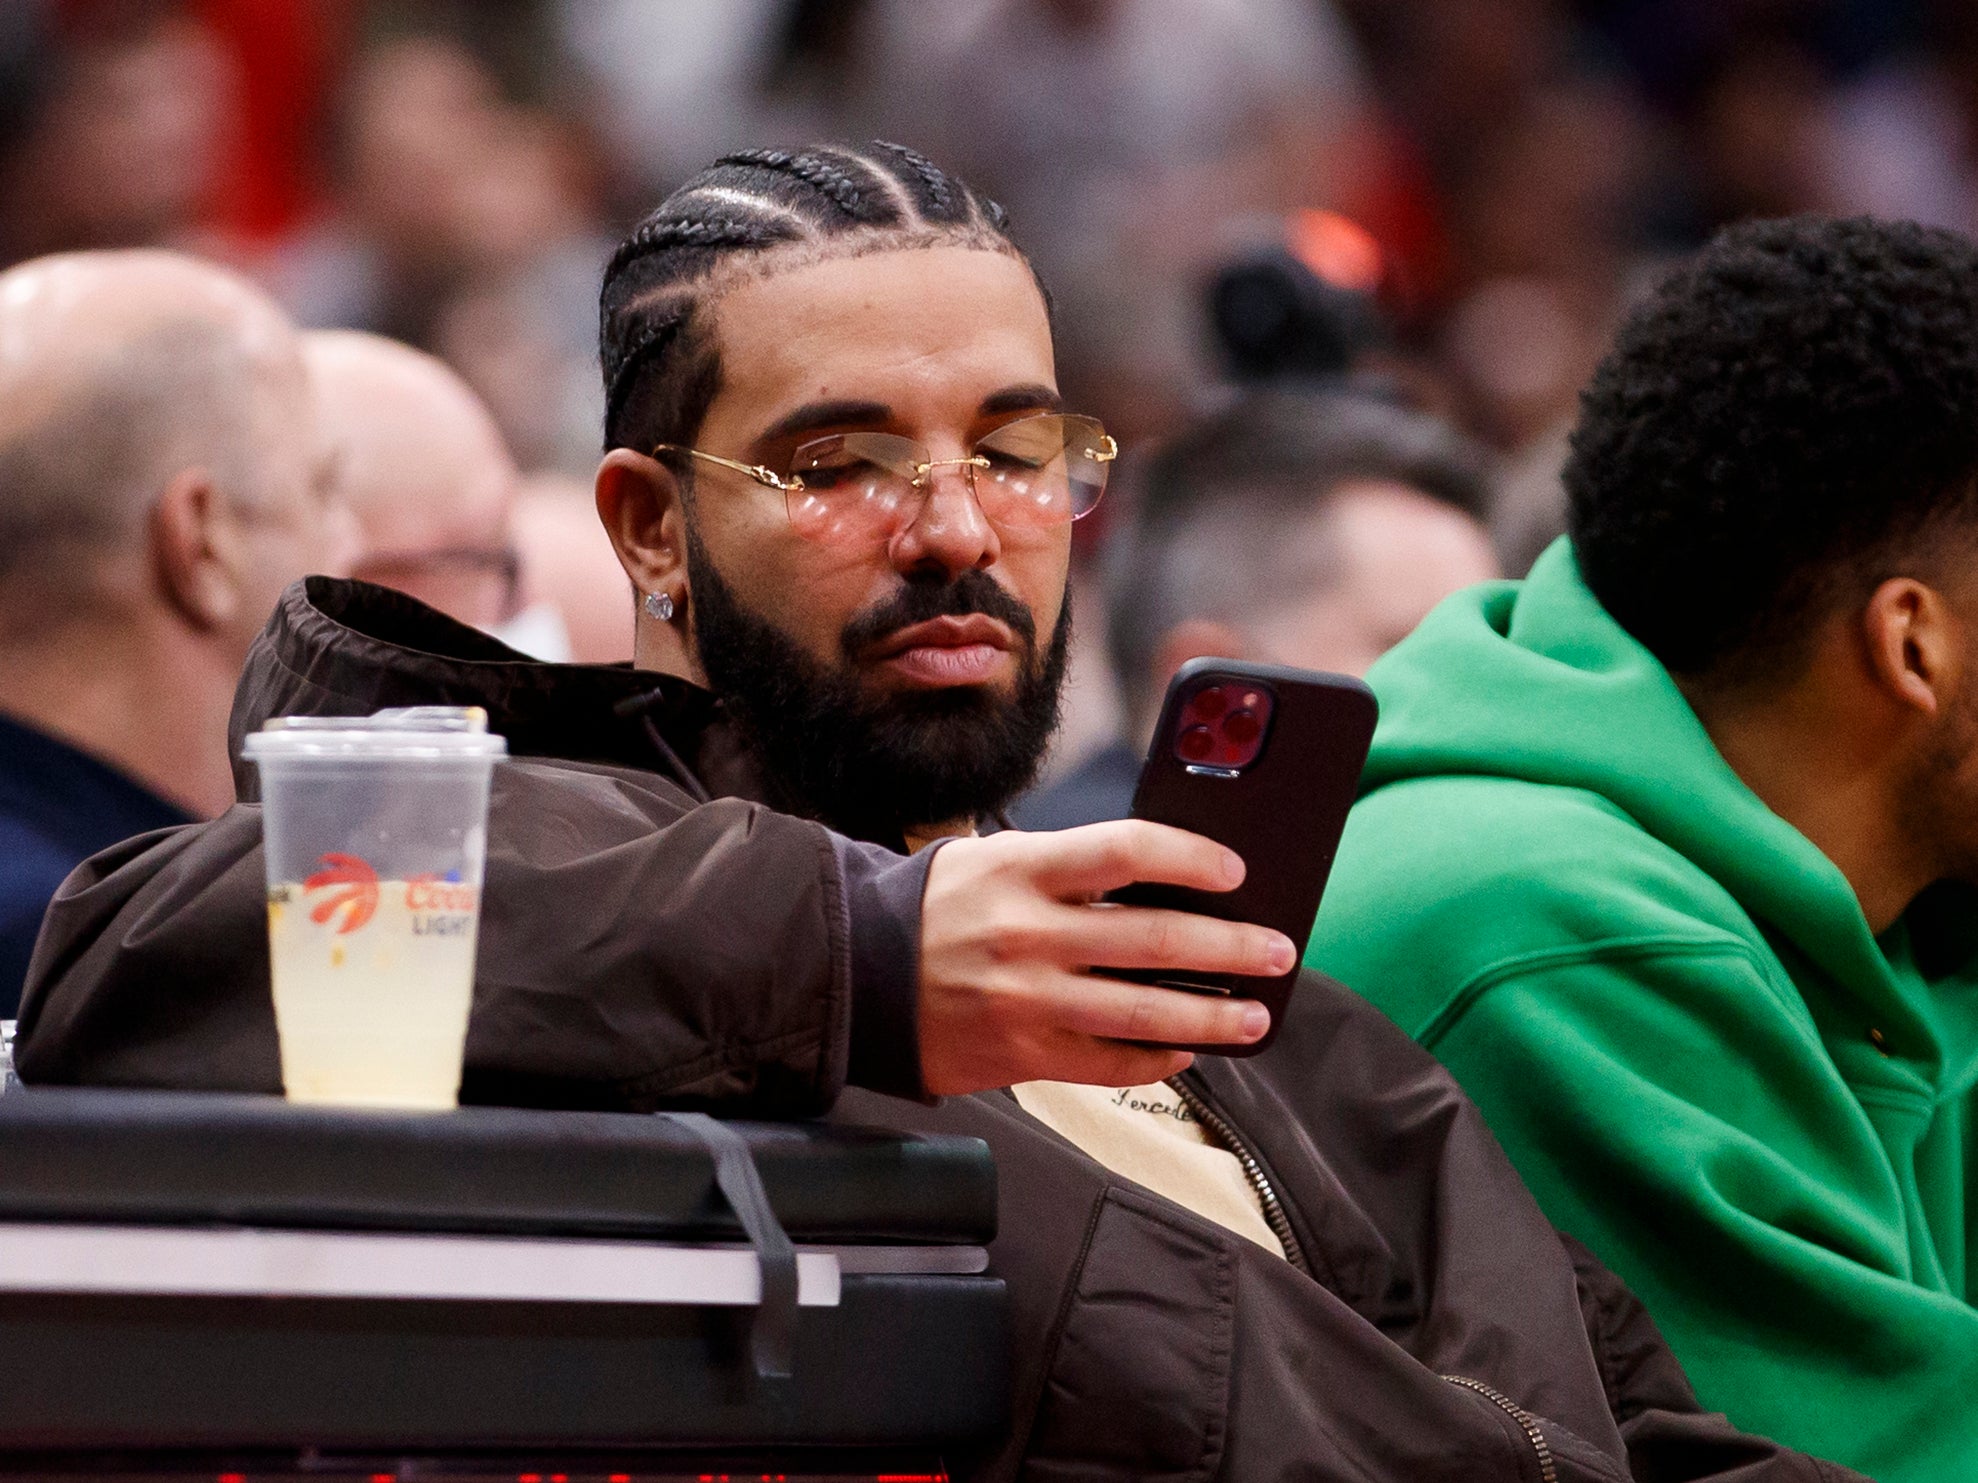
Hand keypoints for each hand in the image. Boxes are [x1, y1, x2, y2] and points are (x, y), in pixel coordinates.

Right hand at [916, 820, 1293, 1094]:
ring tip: (1254, 1016)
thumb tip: (1170, 883)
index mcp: (1025, 870)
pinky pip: (1109, 1063)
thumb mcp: (997, 858)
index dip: (1194, 858)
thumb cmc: (940, 907)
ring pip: (1145, 1014)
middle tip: (1278, 952)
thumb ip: (1072, 867)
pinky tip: (1186, 1051)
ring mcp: (1027, 1000)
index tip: (1235, 870)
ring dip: (1213, 1017)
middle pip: (1157, 939)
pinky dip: (1156, 1059)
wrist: (856, 973)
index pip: (1130, 850)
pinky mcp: (1022, 1055)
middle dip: (1232, 948)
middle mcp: (1029, 934)